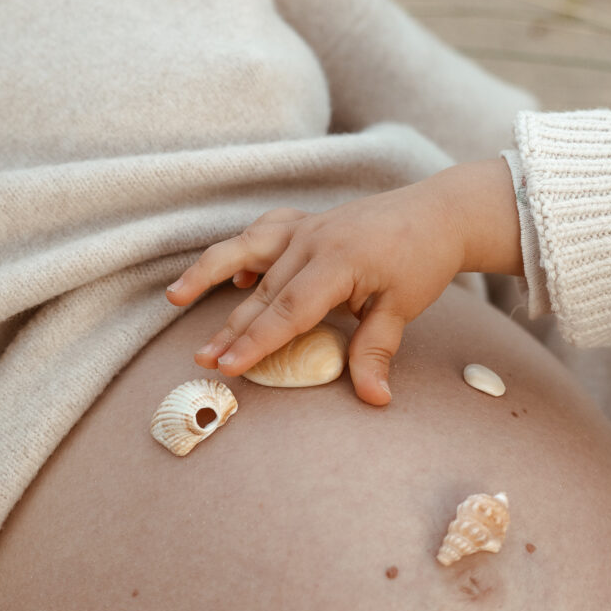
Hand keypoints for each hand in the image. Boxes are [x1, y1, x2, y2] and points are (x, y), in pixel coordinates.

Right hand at [165, 158, 522, 406]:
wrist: (437, 212)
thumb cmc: (421, 261)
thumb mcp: (403, 309)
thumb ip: (376, 351)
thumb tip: (374, 398)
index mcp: (338, 261)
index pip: (288, 310)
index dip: (256, 341)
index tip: (229, 365)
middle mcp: (313, 240)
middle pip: (262, 292)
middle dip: (230, 329)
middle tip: (202, 361)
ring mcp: (305, 226)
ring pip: (247, 253)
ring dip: (209, 276)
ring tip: (174, 297)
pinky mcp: (304, 221)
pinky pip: (262, 233)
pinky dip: (240, 253)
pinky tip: (229, 277)